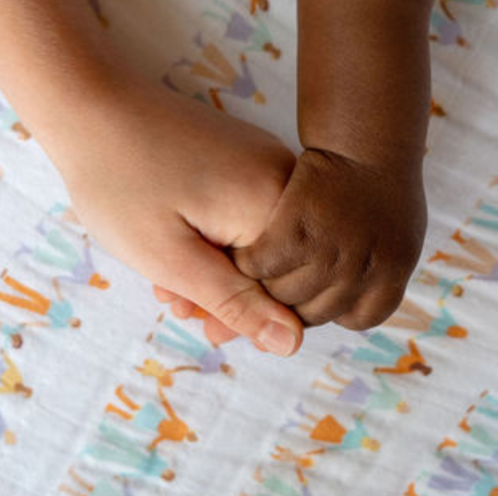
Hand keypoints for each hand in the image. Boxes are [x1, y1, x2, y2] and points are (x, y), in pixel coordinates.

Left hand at [47, 80, 302, 355]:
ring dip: (216, 269)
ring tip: (168, 283)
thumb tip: (293, 344)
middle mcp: (284, 179)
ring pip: (256, 242)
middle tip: (181, 307)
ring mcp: (265, 163)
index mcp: (274, 203)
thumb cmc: (122, 184)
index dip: (252, 316)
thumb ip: (236, 303)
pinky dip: (214, 239)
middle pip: (275, 262)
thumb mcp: (172, 259)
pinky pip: (244, 215)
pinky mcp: (245, 158)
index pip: (291, 285)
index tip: (208, 327)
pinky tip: (177, 248)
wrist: (92, 105)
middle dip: (229, 294)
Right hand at [233, 149, 426, 329]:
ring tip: (256, 265)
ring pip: (280, 294)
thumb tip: (348, 312)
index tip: (315, 288)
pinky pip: (258, 267)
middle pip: (311, 313)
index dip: (333, 306)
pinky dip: (245, 261)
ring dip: (263, 282)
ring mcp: (329, 255)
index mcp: (390, 278)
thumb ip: (377, 277)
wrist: (364, 140)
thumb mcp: (399, 239)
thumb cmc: (379, 189)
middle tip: (274, 279)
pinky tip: (243, 249)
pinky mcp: (294, 234)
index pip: (356, 319)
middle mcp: (361, 273)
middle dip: (290, 298)